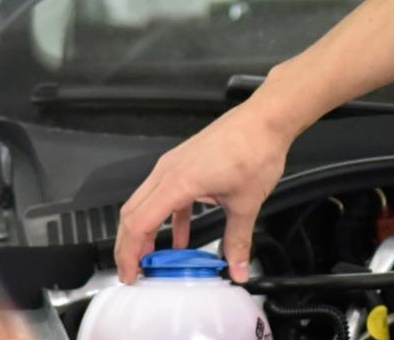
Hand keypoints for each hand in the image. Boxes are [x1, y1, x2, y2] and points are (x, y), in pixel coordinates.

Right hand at [112, 102, 296, 282]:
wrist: (265, 119)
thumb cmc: (254, 149)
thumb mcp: (246, 204)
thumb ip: (238, 240)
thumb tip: (237, 267)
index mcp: (177, 182)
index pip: (138, 223)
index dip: (130, 253)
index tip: (131, 274)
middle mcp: (168, 171)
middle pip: (132, 213)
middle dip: (128, 246)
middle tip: (134, 271)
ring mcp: (174, 166)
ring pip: (145, 203)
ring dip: (145, 232)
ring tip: (152, 257)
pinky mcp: (184, 164)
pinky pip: (165, 195)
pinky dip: (167, 219)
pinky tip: (180, 238)